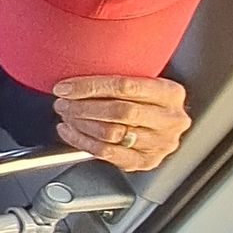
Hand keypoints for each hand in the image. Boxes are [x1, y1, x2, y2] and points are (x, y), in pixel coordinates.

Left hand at [52, 74, 190, 172]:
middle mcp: (169, 119)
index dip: (90, 86)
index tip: (66, 87)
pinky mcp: (146, 161)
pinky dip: (81, 141)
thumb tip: (77, 71)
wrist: (165, 131)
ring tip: (66, 115)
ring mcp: (159, 143)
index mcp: (170, 93)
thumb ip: (121, 79)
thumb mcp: (145, 83)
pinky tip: (69, 131)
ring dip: (80, 124)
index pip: (125, 86)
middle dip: (82, 107)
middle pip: (118, 111)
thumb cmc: (148, 102)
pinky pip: (106, 152)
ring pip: (110, 133)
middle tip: (63, 102)